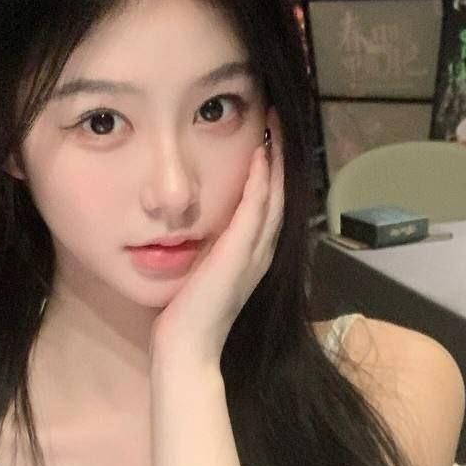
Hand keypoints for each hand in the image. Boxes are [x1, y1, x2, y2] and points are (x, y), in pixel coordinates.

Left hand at [149, 108, 283, 365]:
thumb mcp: (199, 273)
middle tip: (281, 118)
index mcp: (251, 256)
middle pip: (279, 194)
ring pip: (274, 196)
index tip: (268, 138)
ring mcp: (253, 254)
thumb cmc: (185, 316)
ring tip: (276, 124)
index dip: (271, 171)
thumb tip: (191, 229)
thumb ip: (204, 251)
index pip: (268, 204)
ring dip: (275, 159)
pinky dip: (261, 181)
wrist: (186, 347)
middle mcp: (260, 252)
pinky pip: (256, 209)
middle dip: (280, 156)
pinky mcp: (239, 255)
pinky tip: (260, 155)